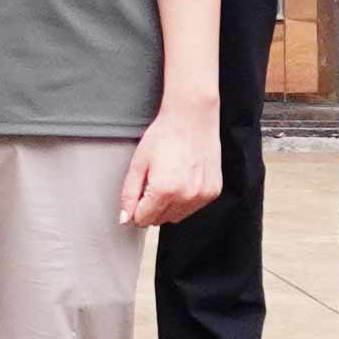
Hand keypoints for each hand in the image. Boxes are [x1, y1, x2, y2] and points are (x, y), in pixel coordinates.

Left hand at [118, 100, 222, 232]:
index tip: (138, 195)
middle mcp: (186, 196)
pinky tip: (182, 178)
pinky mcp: (213, 192)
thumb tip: (125, 218)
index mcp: (164, 189)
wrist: (192, 118)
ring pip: (177, 217)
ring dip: (168, 205)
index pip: (143, 220)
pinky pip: (193, 207)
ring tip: (168, 178)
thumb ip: (129, 193)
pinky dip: (185, 199)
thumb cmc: (165, 135)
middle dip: (151, 207)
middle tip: (153, 182)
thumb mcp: (138, 163)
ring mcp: (202, 195)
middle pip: (160, 220)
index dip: (136, 209)